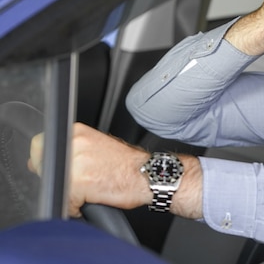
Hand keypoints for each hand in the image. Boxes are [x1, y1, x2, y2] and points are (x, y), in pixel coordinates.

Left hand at [29, 122, 203, 218]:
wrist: (149, 174)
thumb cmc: (128, 164)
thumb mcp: (96, 146)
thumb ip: (71, 149)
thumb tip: (41, 160)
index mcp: (78, 131)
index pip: (40, 145)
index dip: (46, 162)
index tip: (63, 170)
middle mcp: (74, 142)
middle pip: (41, 165)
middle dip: (57, 178)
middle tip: (80, 181)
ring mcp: (76, 161)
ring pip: (55, 184)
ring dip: (68, 193)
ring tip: (89, 190)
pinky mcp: (80, 182)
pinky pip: (67, 201)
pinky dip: (77, 206)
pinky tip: (93, 198)